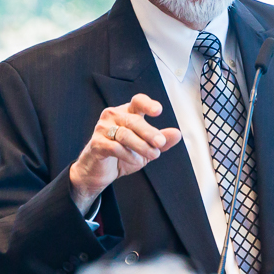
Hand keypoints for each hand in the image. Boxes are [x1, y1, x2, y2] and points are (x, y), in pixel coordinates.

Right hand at [69, 94, 181, 211]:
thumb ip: (161, 142)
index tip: (158, 111)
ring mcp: (103, 128)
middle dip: (149, 132)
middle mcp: (114, 116)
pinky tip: (136, 161)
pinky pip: (115, 147)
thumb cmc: (122, 155)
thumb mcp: (146, 148)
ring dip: (142, 146)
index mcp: (127, 112)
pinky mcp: (96, 143)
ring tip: (154, 155)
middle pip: (134, 120)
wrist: (99, 171)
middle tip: (160, 143)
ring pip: (125, 134)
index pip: (138, 101)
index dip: (147, 104)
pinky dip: (128, 155)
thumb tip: (177, 134)